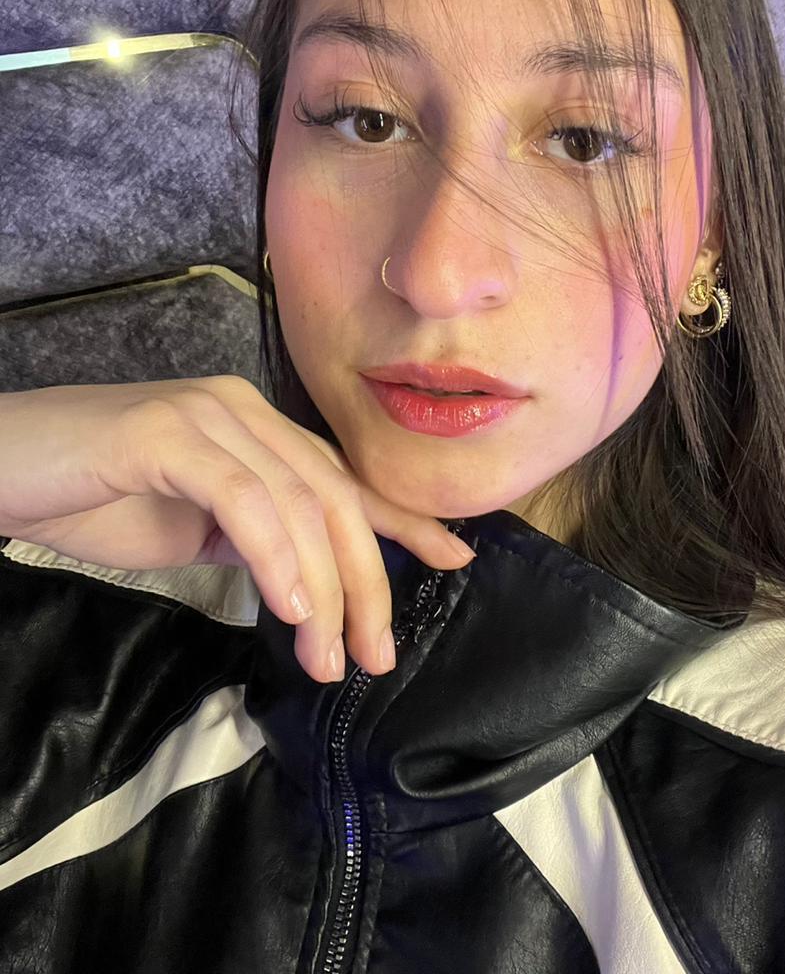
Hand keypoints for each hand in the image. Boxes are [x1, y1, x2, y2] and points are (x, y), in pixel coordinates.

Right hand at [0, 375, 474, 682]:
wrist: (4, 465)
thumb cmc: (90, 495)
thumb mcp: (190, 526)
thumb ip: (251, 539)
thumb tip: (305, 585)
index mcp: (256, 429)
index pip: (343, 479)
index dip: (402, 520)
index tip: (452, 560)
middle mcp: (244, 412)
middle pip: (334, 498)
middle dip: (367, 581)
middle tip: (374, 655)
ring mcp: (208, 416)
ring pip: (298, 503)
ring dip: (323, 591)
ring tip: (326, 659)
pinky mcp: (167, 434)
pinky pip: (244, 499)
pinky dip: (276, 556)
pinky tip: (290, 609)